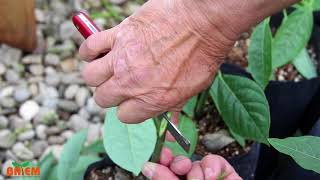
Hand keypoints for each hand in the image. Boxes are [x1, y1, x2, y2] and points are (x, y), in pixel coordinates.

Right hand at [79, 0, 235, 122]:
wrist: (203, 21)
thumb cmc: (203, 53)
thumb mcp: (193, 89)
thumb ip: (174, 106)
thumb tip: (170, 127)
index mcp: (152, 100)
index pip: (124, 116)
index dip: (129, 109)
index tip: (133, 100)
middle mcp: (132, 83)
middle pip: (103, 98)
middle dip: (111, 94)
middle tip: (121, 84)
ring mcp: (122, 59)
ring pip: (90, 76)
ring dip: (97, 75)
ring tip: (108, 67)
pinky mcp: (118, 35)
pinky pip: (89, 48)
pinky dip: (89, 51)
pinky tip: (98, 51)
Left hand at [141, 147, 241, 179]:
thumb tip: (147, 167)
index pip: (164, 174)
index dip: (162, 162)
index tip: (162, 154)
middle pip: (179, 167)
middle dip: (178, 163)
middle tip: (180, 167)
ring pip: (196, 163)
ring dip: (196, 171)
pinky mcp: (226, 176)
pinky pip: (214, 161)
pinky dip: (212, 165)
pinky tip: (211, 177)